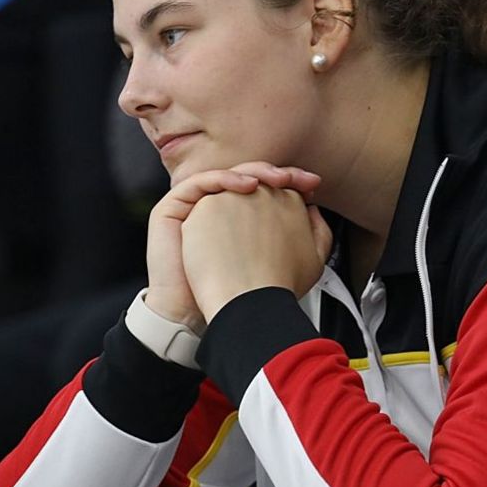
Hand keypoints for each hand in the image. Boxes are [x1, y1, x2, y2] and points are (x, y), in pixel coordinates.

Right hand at [144, 163, 319, 329]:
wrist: (206, 314)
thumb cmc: (238, 294)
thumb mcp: (287, 261)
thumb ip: (304, 236)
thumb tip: (313, 209)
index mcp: (238, 220)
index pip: (262, 190)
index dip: (288, 183)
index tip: (312, 187)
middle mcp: (216, 211)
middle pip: (246, 178)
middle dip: (276, 174)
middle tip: (297, 179)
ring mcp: (193, 209)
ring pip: (224, 176)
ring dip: (254, 172)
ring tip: (276, 179)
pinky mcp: (172, 210)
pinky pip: (199, 183)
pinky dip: (226, 179)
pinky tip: (249, 185)